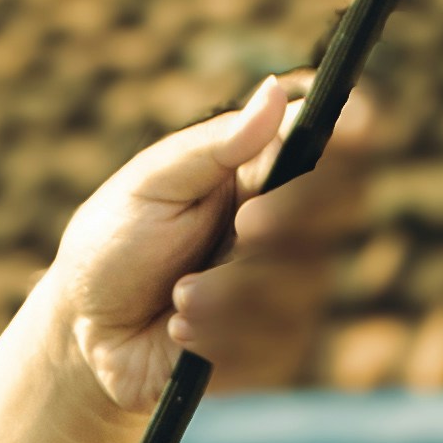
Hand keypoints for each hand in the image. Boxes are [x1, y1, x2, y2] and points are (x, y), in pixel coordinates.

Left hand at [43, 72, 381, 414]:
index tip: (352, 127)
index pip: (338, 145)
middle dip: (292, 218)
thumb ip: (214, 146)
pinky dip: (220, 338)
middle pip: (339, 212)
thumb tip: (274, 92)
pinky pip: (275, 346)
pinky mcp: (272, 350)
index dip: (356, 133)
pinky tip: (181, 331)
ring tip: (179, 296)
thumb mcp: (152, 184)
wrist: (85, 332)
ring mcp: (286, 291)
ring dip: (232, 293)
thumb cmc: (116, 242)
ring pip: (304, 286)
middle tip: (244, 225)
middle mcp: (289, 227)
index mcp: (264, 172)